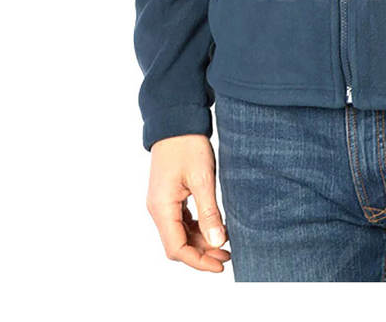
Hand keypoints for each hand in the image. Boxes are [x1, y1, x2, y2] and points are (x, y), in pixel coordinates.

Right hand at [146, 134, 230, 271]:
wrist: (176, 120)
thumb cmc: (188, 145)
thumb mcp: (202, 178)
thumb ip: (209, 212)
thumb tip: (217, 242)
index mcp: (161, 207)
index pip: (177, 248)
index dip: (199, 261)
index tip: (221, 264)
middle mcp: (158, 208)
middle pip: (177, 243)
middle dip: (202, 253)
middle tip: (228, 253)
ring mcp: (162, 202)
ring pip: (180, 233)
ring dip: (200, 241)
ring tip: (224, 241)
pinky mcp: (169, 195)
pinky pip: (181, 220)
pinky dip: (196, 227)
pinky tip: (213, 226)